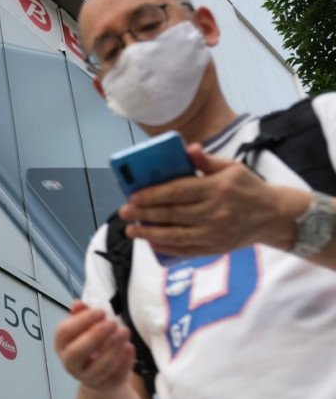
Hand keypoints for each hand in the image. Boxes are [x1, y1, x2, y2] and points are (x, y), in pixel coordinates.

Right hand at [54, 300, 134, 391]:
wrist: (100, 376)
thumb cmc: (90, 344)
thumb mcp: (84, 328)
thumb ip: (81, 315)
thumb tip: (78, 304)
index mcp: (61, 345)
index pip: (64, 333)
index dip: (81, 321)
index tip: (100, 311)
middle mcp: (70, 363)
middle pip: (76, 352)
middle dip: (95, 335)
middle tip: (112, 322)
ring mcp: (87, 378)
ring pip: (98, 367)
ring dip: (113, 348)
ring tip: (124, 331)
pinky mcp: (106, 386)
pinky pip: (115, 376)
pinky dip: (124, 361)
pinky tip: (130, 347)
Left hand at [118, 143, 306, 255]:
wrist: (275, 216)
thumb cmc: (248, 188)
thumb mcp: (232, 167)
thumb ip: (207, 160)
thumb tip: (188, 149)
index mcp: (217, 189)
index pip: (177, 192)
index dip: (152, 195)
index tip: (133, 196)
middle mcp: (215, 213)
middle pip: (172, 214)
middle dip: (144, 213)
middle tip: (124, 212)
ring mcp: (215, 233)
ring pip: (176, 235)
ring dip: (149, 233)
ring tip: (131, 230)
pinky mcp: (216, 248)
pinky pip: (186, 250)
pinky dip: (167, 248)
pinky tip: (151, 243)